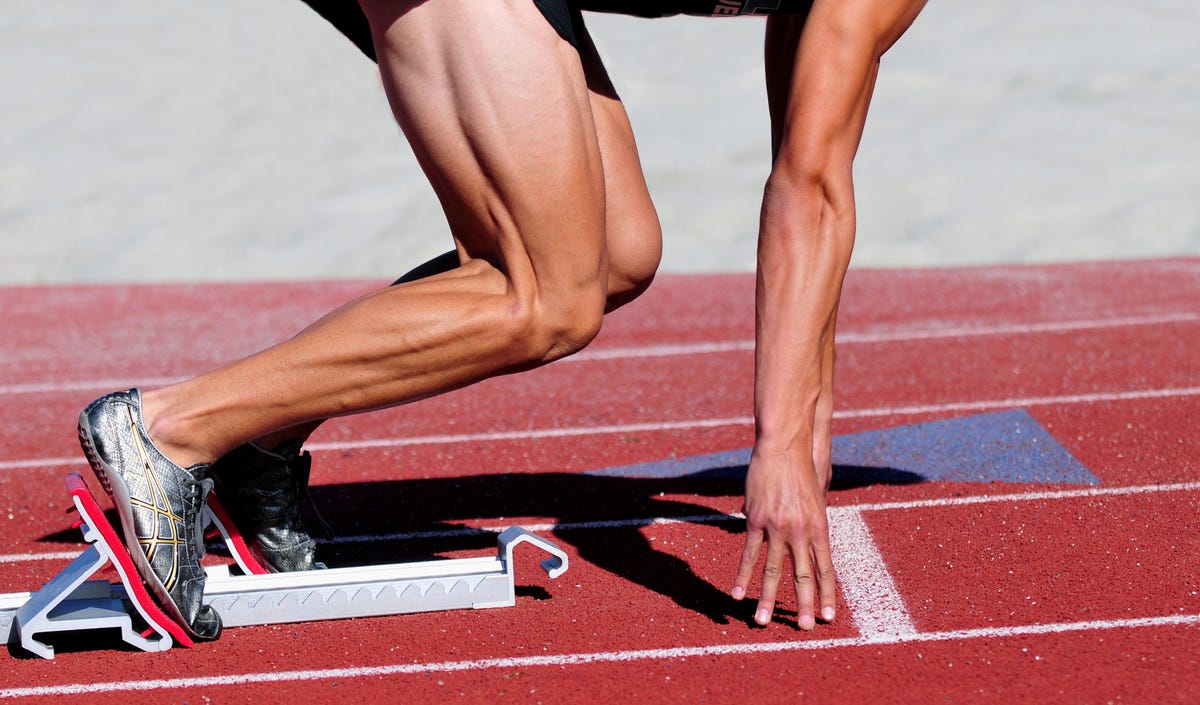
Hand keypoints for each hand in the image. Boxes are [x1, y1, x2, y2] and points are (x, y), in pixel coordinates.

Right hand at [732, 443, 836, 628]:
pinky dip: (742, 576)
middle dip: (805, 606)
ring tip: (763, 622)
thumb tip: (808, 536)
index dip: (828, 595)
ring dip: (769, 600)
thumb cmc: (802, 468)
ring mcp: (778, 528)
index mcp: (820, 528)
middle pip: (804, 576)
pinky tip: (737, 593)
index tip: (829, 617)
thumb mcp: (816, 497)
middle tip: (805, 629)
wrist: (785, 446)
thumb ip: (811, 521)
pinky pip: (749, 554)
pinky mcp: (756, 521)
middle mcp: (801, 532)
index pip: (826, 569)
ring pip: (774, 571)